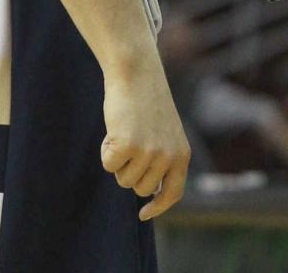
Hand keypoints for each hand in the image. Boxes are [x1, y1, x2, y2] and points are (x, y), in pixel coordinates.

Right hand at [101, 67, 190, 220]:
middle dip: (131, 170)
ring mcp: (149, 152)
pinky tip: (115, 128)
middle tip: (132, 140)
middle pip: (140, 188)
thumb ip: (162, 159)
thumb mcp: (164, 132)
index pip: (173, 193)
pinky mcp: (128, 145)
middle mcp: (168, 156)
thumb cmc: (147, 101)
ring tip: (126, 130)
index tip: (144, 214)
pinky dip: (106, 150)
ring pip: (123, 179)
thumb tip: (149, 193)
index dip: (158, 206)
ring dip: (119, 160)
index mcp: (182, 154)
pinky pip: (108, 165)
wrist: (137, 72)